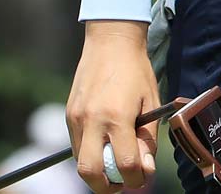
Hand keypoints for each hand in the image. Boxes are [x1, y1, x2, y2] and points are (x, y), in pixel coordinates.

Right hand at [68, 20, 159, 193]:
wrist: (111, 42)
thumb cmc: (136, 71)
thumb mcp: (151, 103)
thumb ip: (147, 137)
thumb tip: (143, 168)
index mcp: (117, 116)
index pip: (124, 163)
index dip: (135, 178)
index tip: (141, 176)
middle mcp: (92, 120)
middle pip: (90, 171)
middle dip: (106, 185)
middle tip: (120, 183)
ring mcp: (76, 118)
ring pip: (79, 161)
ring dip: (97, 170)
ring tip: (114, 163)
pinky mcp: (69, 115)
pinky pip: (75, 146)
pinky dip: (89, 153)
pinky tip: (104, 144)